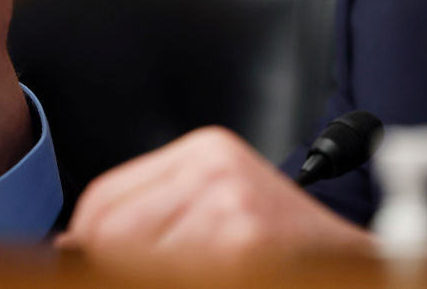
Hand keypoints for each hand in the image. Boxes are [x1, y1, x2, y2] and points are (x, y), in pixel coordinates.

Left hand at [58, 127, 372, 271]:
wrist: (353, 263)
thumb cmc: (282, 245)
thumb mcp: (217, 206)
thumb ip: (148, 217)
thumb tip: (72, 245)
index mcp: (205, 150)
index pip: (102, 200)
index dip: (89, 244)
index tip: (95, 262)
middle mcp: (214, 168)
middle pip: (107, 230)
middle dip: (115, 263)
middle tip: (169, 265)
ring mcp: (229, 205)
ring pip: (129, 258)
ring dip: (151, 272)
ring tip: (208, 265)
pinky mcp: (241, 245)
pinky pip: (168, 272)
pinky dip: (179, 276)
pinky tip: (219, 270)